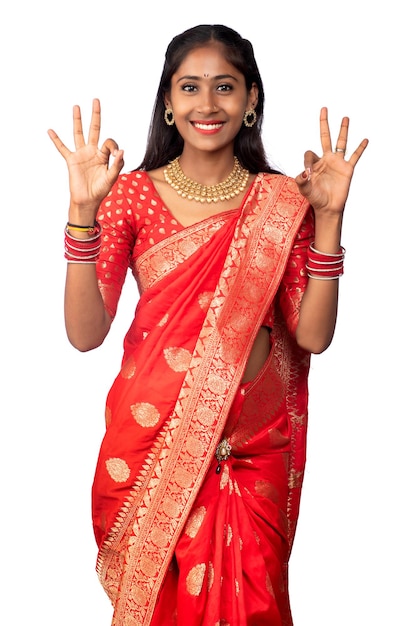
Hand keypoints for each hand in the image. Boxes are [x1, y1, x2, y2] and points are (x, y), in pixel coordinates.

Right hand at [48, 98, 123, 216]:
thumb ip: (117, 164)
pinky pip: (62, 148)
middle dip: (95, 115)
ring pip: (79, 134)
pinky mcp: (71, 160)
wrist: (87, 201)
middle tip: (96, 100)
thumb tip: (121, 151)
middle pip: (94, 129)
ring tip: (76, 106)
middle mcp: (92, 152)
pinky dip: (56, 140)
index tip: (114, 155)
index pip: (109, 142)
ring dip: (77, 120)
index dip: (112, 146)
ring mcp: (81, 155)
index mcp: (104, 155)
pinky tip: (51, 131)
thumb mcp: (112, 178)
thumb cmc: (101, 190)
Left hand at [295, 107, 367, 214]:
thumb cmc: (315, 198)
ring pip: (341, 142)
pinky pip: (355, 156)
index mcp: (314, 163)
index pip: (309, 153)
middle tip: (324, 109)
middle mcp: (326, 159)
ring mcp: (337, 163)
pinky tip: (365, 139)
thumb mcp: (305, 190)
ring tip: (345, 117)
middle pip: (325, 137)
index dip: (307, 162)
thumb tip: (304, 173)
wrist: (328, 207)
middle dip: (324, 123)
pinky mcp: (347, 169)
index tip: (308, 173)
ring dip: (343, 130)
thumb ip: (301, 181)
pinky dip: (360, 148)